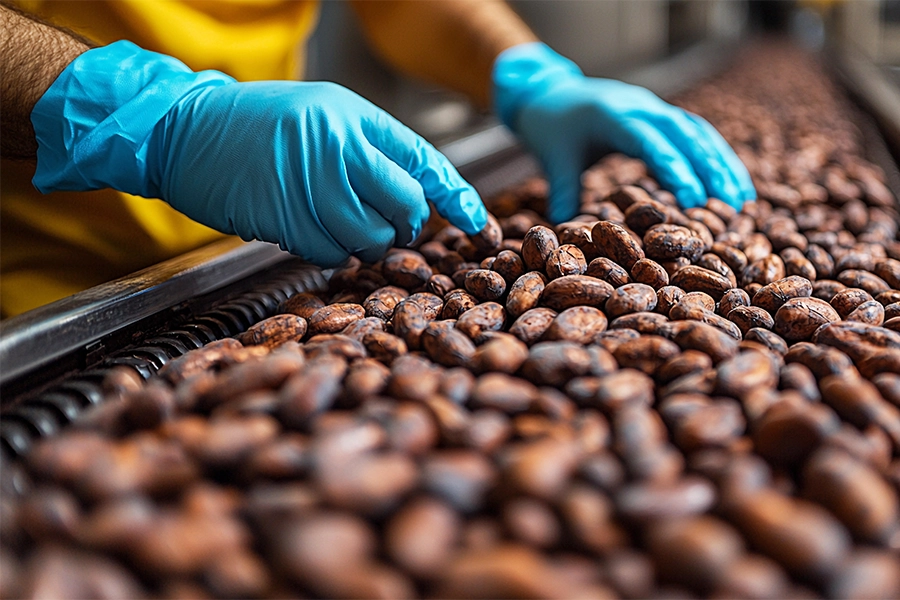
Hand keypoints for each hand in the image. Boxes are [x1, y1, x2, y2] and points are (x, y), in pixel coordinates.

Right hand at [31, 41, 486, 266]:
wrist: (184, 129)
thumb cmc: (255, 126)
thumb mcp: (319, 117)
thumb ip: (365, 152)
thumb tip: (412, 199)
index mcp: (352, 116)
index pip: (423, 159)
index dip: (456, 195)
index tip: (479, 224)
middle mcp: (338, 146)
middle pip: (405, 204)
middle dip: (407, 227)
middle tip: (392, 229)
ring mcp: (311, 183)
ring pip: (371, 237)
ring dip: (368, 245)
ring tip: (346, 229)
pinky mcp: (285, 218)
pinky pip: (332, 254)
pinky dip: (332, 254)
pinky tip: (312, 233)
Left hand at [492, 43, 755, 223]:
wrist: (551, 93)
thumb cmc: (552, 129)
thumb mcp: (553, 159)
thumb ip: (561, 190)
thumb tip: (562, 224)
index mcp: (612, 115)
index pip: (648, 140)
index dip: (672, 167)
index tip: (692, 199)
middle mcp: (640, 106)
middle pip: (683, 133)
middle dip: (709, 168)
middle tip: (729, 204)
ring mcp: (654, 108)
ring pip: (697, 132)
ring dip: (721, 163)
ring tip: (741, 198)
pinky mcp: (662, 115)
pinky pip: (696, 132)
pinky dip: (717, 156)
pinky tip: (733, 181)